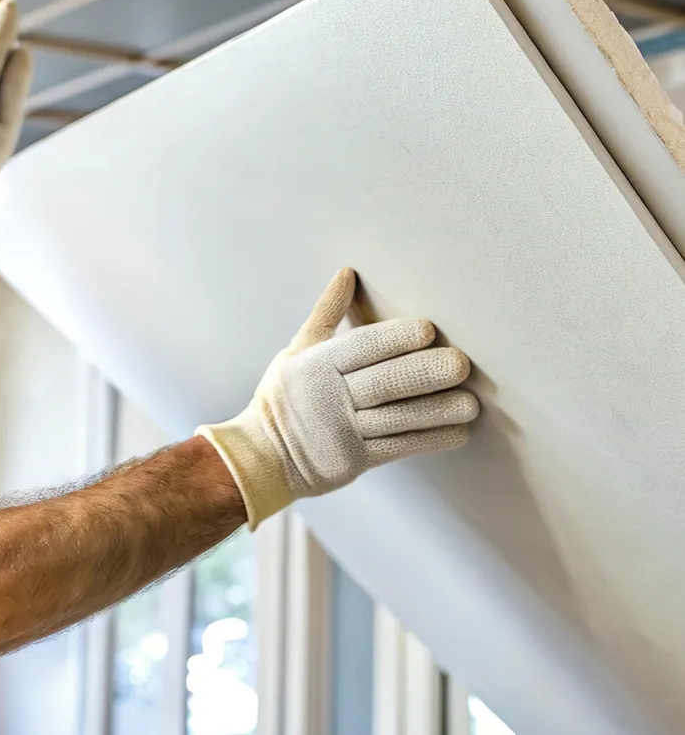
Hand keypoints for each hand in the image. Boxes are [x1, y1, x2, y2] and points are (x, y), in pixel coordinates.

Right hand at [197, 268, 479, 528]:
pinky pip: (398, 447)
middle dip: (425, 373)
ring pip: (397, 418)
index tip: (428, 329)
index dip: (395, 338)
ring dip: (437, 411)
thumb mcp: (297, 349)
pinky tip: (457, 432)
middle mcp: (330, 397)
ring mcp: (344, 432)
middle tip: (461, 364)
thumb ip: (326, 313)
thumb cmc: (286, 395)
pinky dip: (429, 439)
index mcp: (317, 365)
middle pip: (385, 382)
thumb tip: (347, 272)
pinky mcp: (355, 461)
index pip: (361, 347)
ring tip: (472, 403)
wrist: (262, 456)